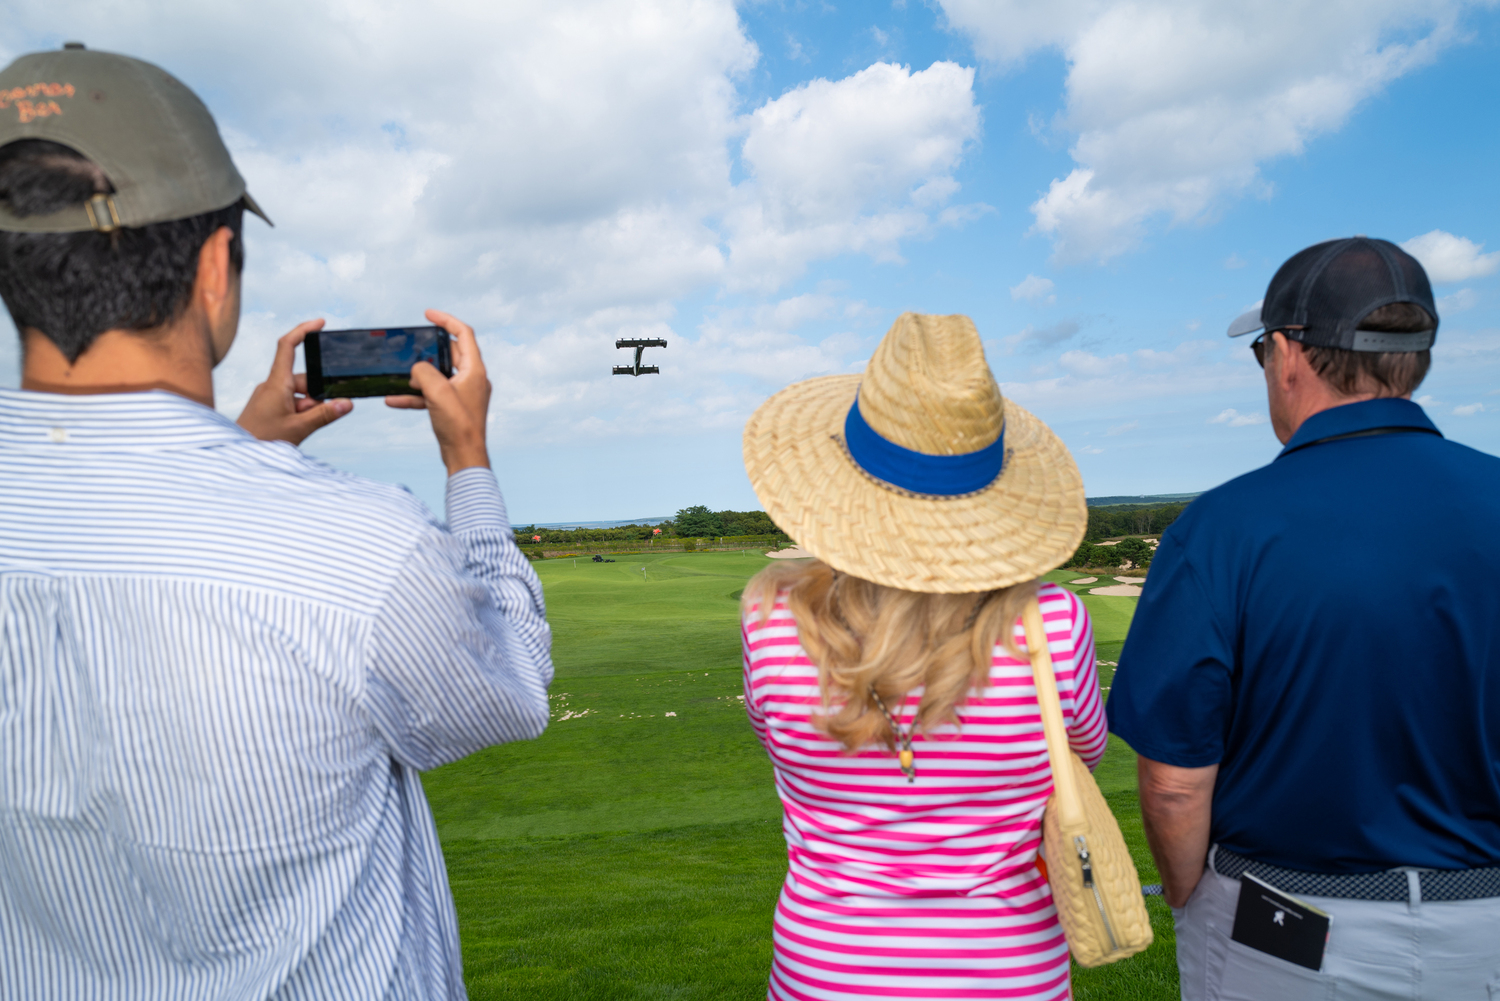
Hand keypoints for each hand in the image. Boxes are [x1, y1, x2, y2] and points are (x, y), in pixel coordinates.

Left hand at [236, 319, 352, 444]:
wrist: (237, 456)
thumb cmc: (262, 441)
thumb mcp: (299, 428)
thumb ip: (325, 415)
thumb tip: (347, 403)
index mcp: (276, 383)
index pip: (288, 347)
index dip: (303, 331)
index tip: (320, 323)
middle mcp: (272, 386)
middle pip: (303, 379)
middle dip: (317, 395)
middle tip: (319, 416)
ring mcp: (269, 397)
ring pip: (299, 394)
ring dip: (309, 408)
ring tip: (304, 428)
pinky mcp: (268, 408)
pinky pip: (291, 403)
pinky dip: (301, 413)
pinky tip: (299, 429)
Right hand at [385, 309, 490, 474]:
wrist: (464, 457)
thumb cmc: (458, 425)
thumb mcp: (437, 392)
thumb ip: (424, 372)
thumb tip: (417, 369)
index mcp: (475, 370)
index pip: (463, 334)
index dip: (446, 320)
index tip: (428, 314)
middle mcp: (471, 379)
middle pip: (449, 354)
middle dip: (428, 351)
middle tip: (411, 348)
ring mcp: (462, 394)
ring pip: (437, 375)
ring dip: (418, 375)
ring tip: (401, 376)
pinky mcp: (452, 408)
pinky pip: (430, 396)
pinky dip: (414, 396)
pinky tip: (392, 399)